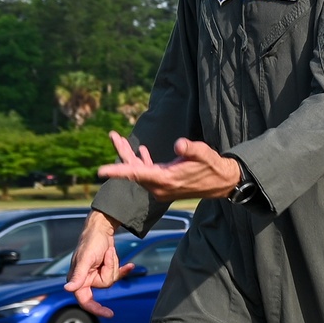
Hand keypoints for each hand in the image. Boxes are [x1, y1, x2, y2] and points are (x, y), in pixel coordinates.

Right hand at [64, 211, 132, 318]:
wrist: (101, 228)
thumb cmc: (91, 242)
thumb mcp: (86, 259)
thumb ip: (78, 276)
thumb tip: (68, 289)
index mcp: (78, 280)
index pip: (86, 301)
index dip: (96, 309)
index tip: (110, 314)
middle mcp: (87, 279)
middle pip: (105, 285)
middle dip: (109, 269)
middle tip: (106, 255)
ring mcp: (97, 274)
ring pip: (112, 278)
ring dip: (113, 263)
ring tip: (108, 251)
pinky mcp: (105, 269)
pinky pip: (117, 274)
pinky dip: (123, 269)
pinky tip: (130, 266)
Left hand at [96, 132, 242, 201]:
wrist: (222, 182)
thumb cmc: (213, 167)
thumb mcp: (204, 154)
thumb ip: (191, 149)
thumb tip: (179, 144)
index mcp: (165, 180)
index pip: (136, 174)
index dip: (118, 171)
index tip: (101, 171)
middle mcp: (159, 186)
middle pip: (134, 170)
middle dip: (122, 153)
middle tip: (113, 136)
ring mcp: (161, 186)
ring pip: (139, 170)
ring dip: (130, 155)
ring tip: (119, 139)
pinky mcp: (165, 183)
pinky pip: (148, 172)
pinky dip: (142, 162)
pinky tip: (140, 150)